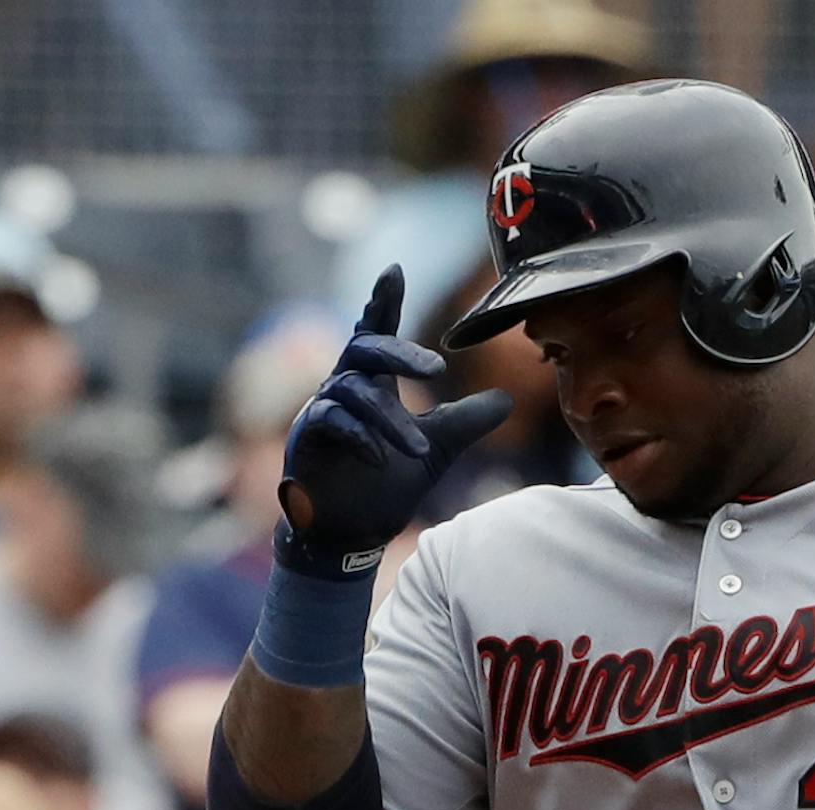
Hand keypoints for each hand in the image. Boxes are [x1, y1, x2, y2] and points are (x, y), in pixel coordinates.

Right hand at [275, 265, 511, 576]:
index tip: (394, 270)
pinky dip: (358, 435)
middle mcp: (343, 387)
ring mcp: (320, 411)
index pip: (377, 333)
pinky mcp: (305, 439)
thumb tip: (509, 399)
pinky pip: (329, 422)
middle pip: (365, 349)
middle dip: (399, 353)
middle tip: (436, 370)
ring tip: (420, 449)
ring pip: (354, 393)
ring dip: (390, 419)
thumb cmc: (387, 485)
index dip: (383, 302)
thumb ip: (467, 421)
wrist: (353, 533)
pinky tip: (380, 456)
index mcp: (373, 383)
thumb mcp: (438, 448)